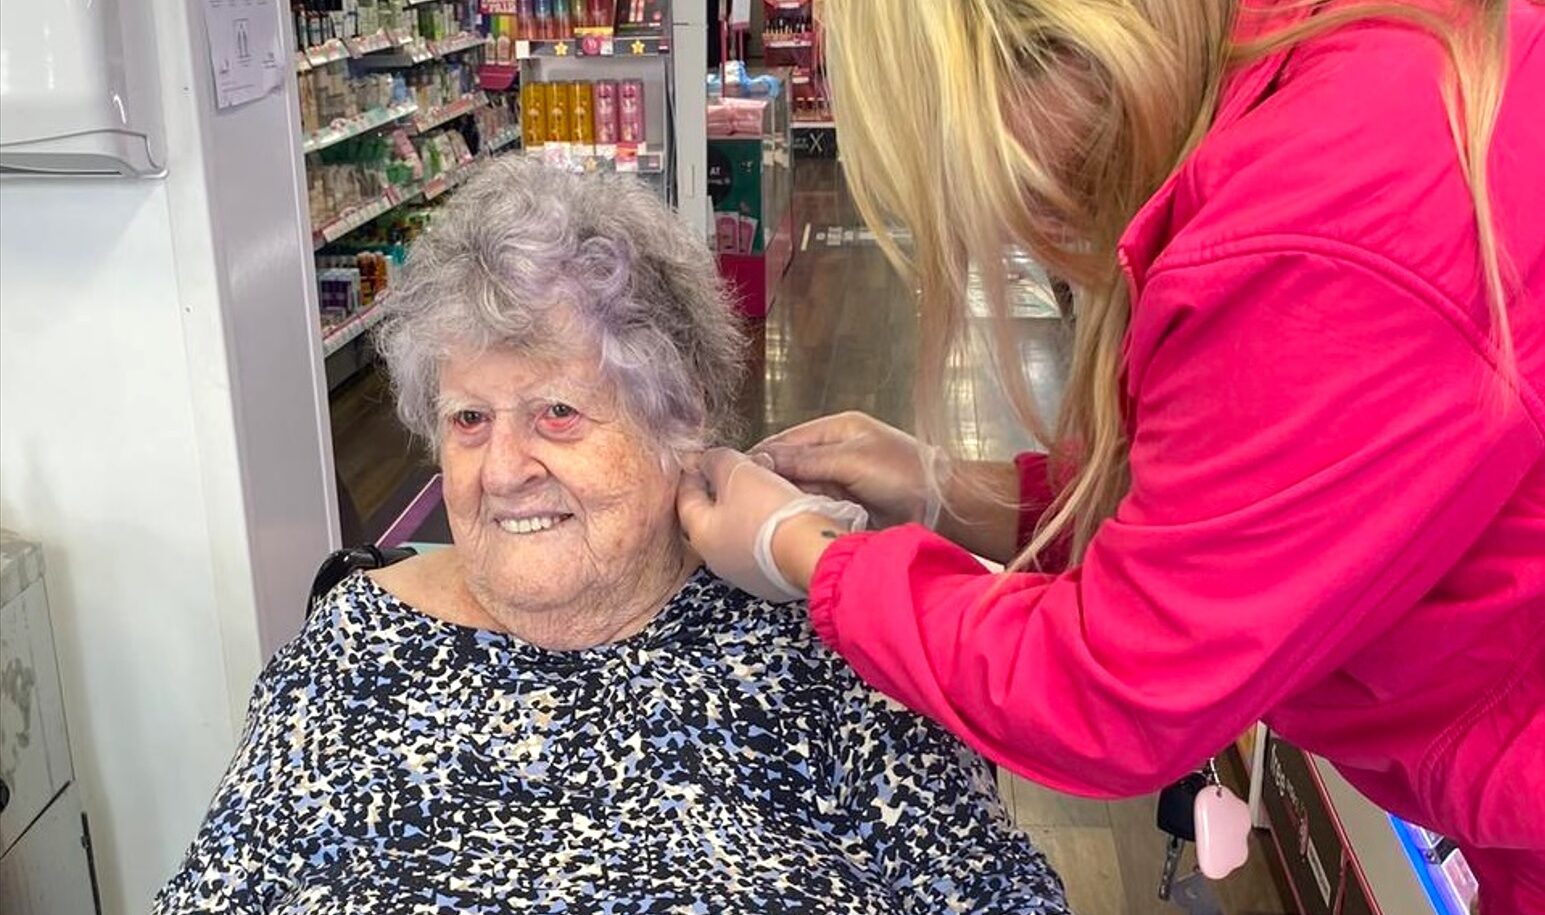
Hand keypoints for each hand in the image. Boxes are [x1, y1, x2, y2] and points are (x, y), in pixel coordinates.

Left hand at [677, 448, 865, 601]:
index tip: (702, 458)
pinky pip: (765, 543)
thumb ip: (717, 461)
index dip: (693, 472)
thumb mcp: (738, 472)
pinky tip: (786, 510)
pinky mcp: (773, 577)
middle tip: (744, 464)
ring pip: (741, 528)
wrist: (811, 551)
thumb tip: (708, 460)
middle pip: (715, 513)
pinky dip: (770, 524)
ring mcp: (746, 571)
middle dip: (728, 485)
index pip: (685, 498)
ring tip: (771, 482)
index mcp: (701, 534)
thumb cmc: (771, 514)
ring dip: (751, 504)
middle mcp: (718, 558)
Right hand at [754, 412, 942, 529]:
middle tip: (740, 501)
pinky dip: (801, 515)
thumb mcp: (850, 460)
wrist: (942, 507)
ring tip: (757, 517)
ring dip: (784, 502)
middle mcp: (834, 453)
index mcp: (836, 430)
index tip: (733, 475)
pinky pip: (813, 508)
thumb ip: (804, 461)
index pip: (786, 440)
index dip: (760, 456)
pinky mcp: (845, 506)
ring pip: (798, 490)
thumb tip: (760, 460)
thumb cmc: (902, 473)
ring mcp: (839, 480)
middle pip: (788, 466)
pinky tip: (784, 526)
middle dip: (768, 482)